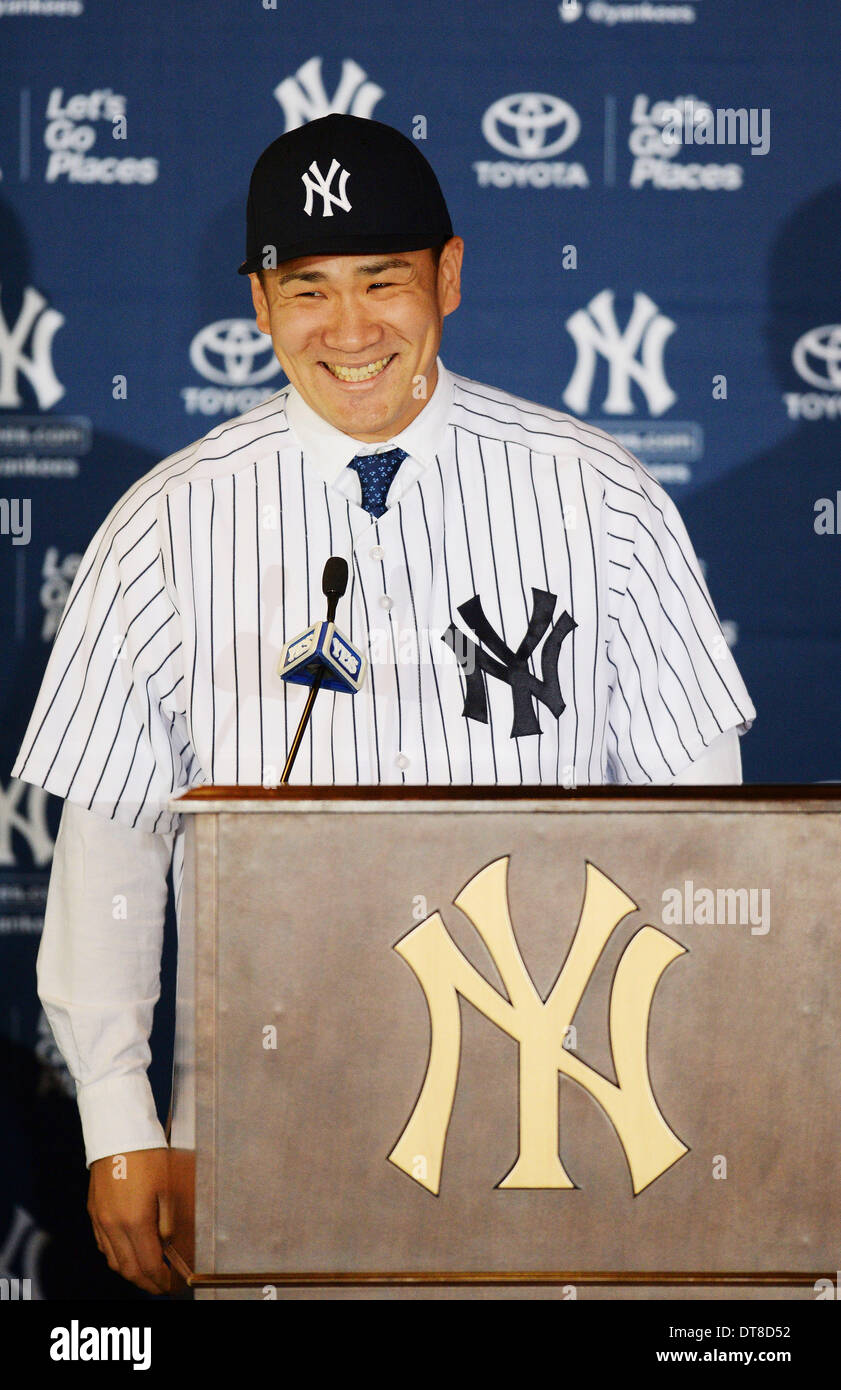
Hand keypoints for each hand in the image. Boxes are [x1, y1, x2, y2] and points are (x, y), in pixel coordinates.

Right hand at [87, 1148, 172, 1293]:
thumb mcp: (169, 1187)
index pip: (147, 1265)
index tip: (171, 1285)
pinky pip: (103, 1245)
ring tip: (146, 1272)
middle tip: (160, 1286)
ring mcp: (101, 1220)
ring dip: (130, 1272)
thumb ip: (169, 1221)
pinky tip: (127, 1252)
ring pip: (113, 1261)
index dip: (160, 1280)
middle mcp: (114, 1226)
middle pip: (128, 1269)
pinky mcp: (94, 1212)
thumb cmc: (148, 1155)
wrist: (118, 1133)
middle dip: (145, 1282)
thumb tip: (169, 1245)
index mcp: (135, 1221)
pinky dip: (116, 1256)